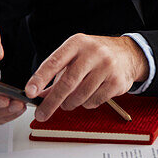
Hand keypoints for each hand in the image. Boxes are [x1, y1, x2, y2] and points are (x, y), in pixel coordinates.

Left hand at [25, 34, 147, 121]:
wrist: (128, 54)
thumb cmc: (96, 55)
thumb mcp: (74, 57)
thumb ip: (56, 75)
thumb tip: (38, 95)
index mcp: (78, 43)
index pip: (55, 62)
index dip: (40, 78)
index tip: (30, 92)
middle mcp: (93, 53)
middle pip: (67, 83)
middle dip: (51, 102)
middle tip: (42, 113)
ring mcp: (107, 67)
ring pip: (80, 96)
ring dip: (70, 104)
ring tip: (70, 100)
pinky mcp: (116, 81)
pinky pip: (94, 101)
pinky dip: (86, 104)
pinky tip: (90, 95)